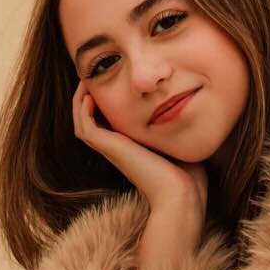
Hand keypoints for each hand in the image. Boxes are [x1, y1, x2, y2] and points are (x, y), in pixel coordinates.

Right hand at [72, 81, 207, 219]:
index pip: (107, 122)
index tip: (109, 81)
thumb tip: (189, 110)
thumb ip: (178, 127)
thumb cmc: (187, 175)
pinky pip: (86, 128)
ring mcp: (112, 150)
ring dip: (80, 101)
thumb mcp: (179, 142)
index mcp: (130, 148)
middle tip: (91, 76)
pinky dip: (82, 111)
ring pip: (82, 123)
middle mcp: (117, 149)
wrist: (181, 193)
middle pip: (89, 121)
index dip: (103, 102)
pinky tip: (89, 96)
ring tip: (85, 80)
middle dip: (87, 97)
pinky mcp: (111, 148)